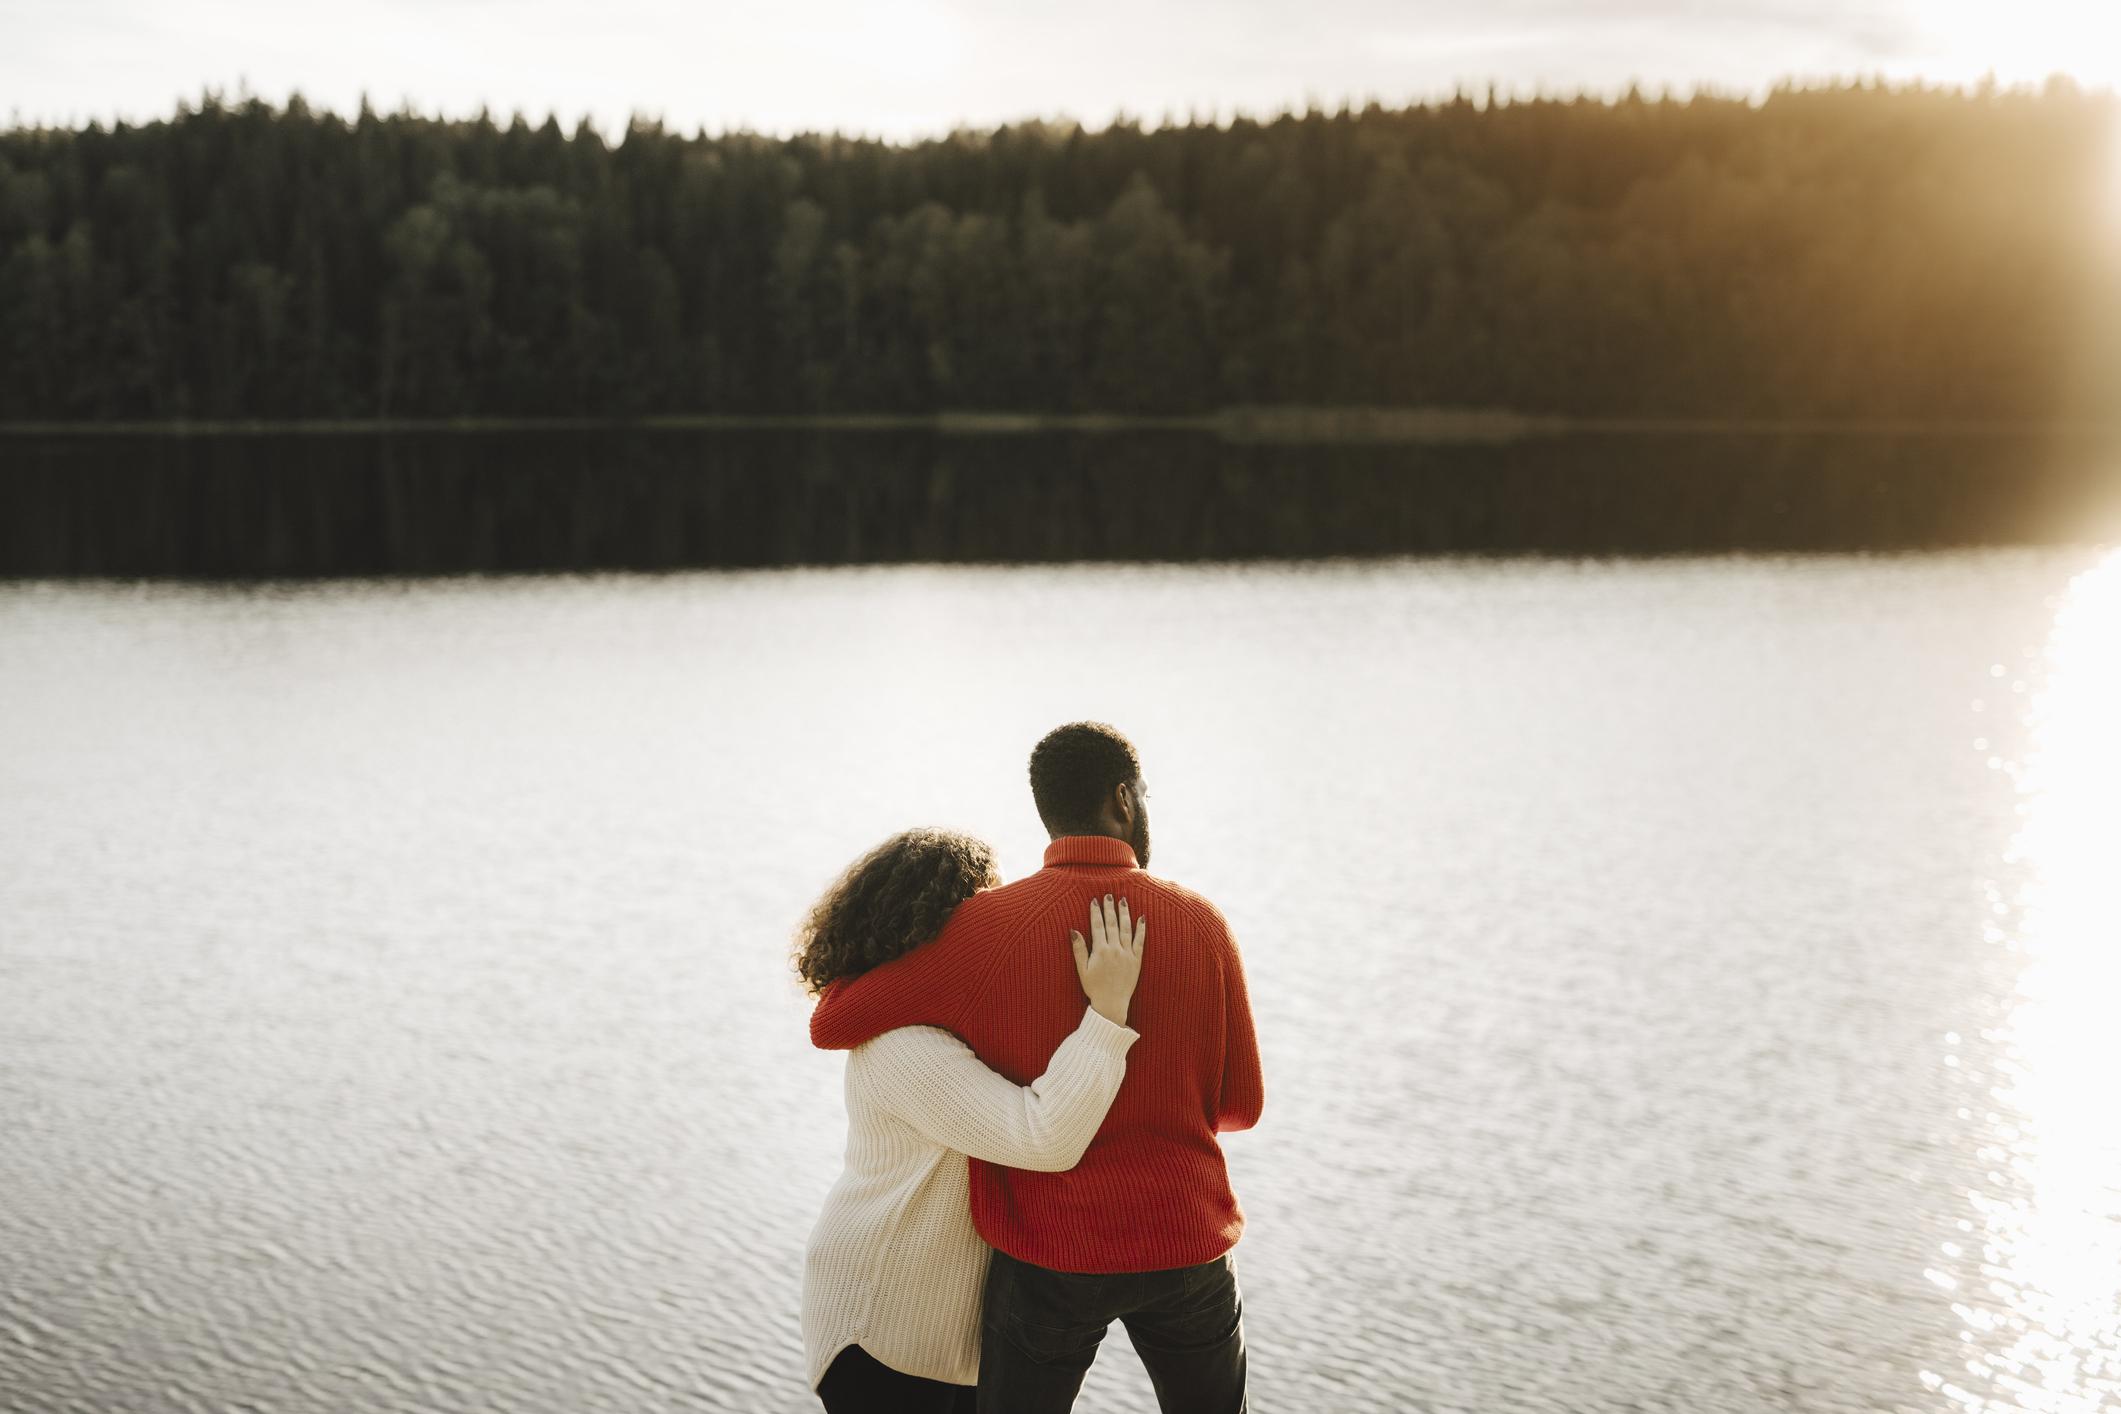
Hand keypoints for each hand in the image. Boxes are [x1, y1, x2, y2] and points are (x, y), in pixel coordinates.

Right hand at [1071, 894, 1145, 1027]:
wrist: (1112, 1004)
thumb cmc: (1094, 988)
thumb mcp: (1082, 970)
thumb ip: (1079, 949)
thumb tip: (1073, 930)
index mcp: (1100, 951)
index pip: (1098, 926)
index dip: (1096, 912)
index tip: (1095, 900)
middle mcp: (1115, 950)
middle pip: (1112, 924)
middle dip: (1110, 908)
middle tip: (1109, 895)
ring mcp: (1127, 954)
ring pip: (1126, 929)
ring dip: (1124, 913)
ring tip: (1123, 901)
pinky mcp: (1137, 960)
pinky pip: (1140, 941)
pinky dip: (1141, 929)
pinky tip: (1141, 918)